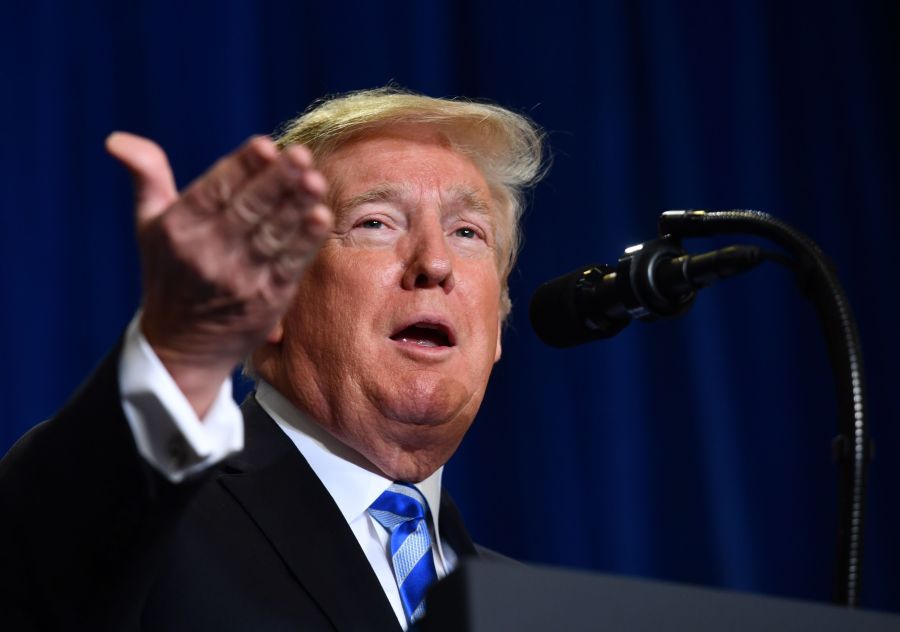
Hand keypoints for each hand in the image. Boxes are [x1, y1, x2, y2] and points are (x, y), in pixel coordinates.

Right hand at [106, 133, 331, 415]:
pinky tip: (321, 217)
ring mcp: (239, 278)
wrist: (182, 346)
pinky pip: (290, 264)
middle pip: (248, 209)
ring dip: (296, 206)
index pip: (215, 189)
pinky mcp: (268, 298)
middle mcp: (207, 253)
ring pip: (273, 233)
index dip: (241, 167)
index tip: (264, 144)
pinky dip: (306, 240)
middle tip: (301, 155)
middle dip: (276, 181)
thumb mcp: (149, 226)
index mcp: (178, 229)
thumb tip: (117, 139)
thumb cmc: (170, 273)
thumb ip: (147, 177)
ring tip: (316, 180)